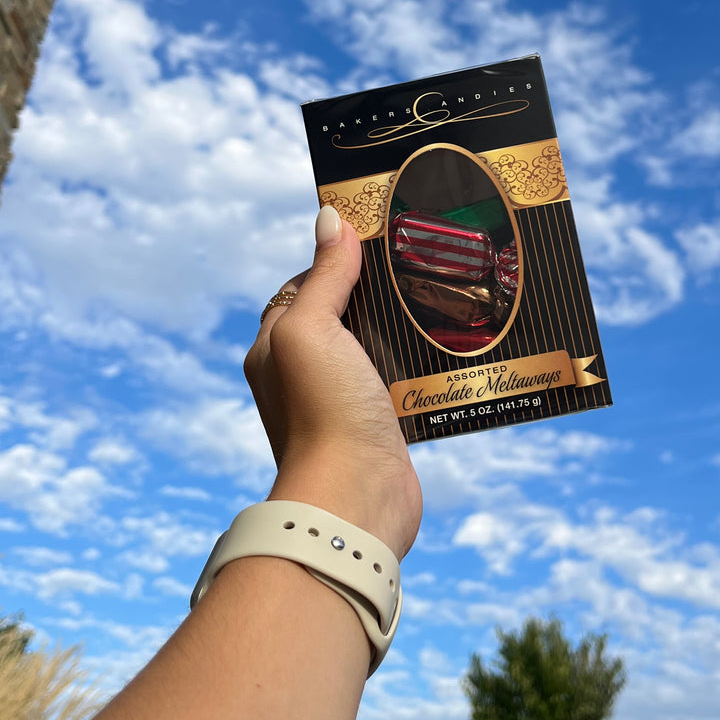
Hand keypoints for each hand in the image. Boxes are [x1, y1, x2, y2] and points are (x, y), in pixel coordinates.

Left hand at [244, 206, 421, 559]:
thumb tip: (330, 219)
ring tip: (439, 298)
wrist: (355, 500)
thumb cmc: (323, 412)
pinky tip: (444, 349)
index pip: (302, 285)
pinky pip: (398, 381)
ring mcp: (340, 401)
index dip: (335, 260)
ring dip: (400, 328)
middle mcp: (303, 373)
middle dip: (375, 292)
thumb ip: (323, 276)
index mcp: (275, 346)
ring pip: (373, 347)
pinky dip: (417, 364)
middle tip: (418, 263)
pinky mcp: (377, 425)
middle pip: (342, 314)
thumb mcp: (312, 329)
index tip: (376, 237)